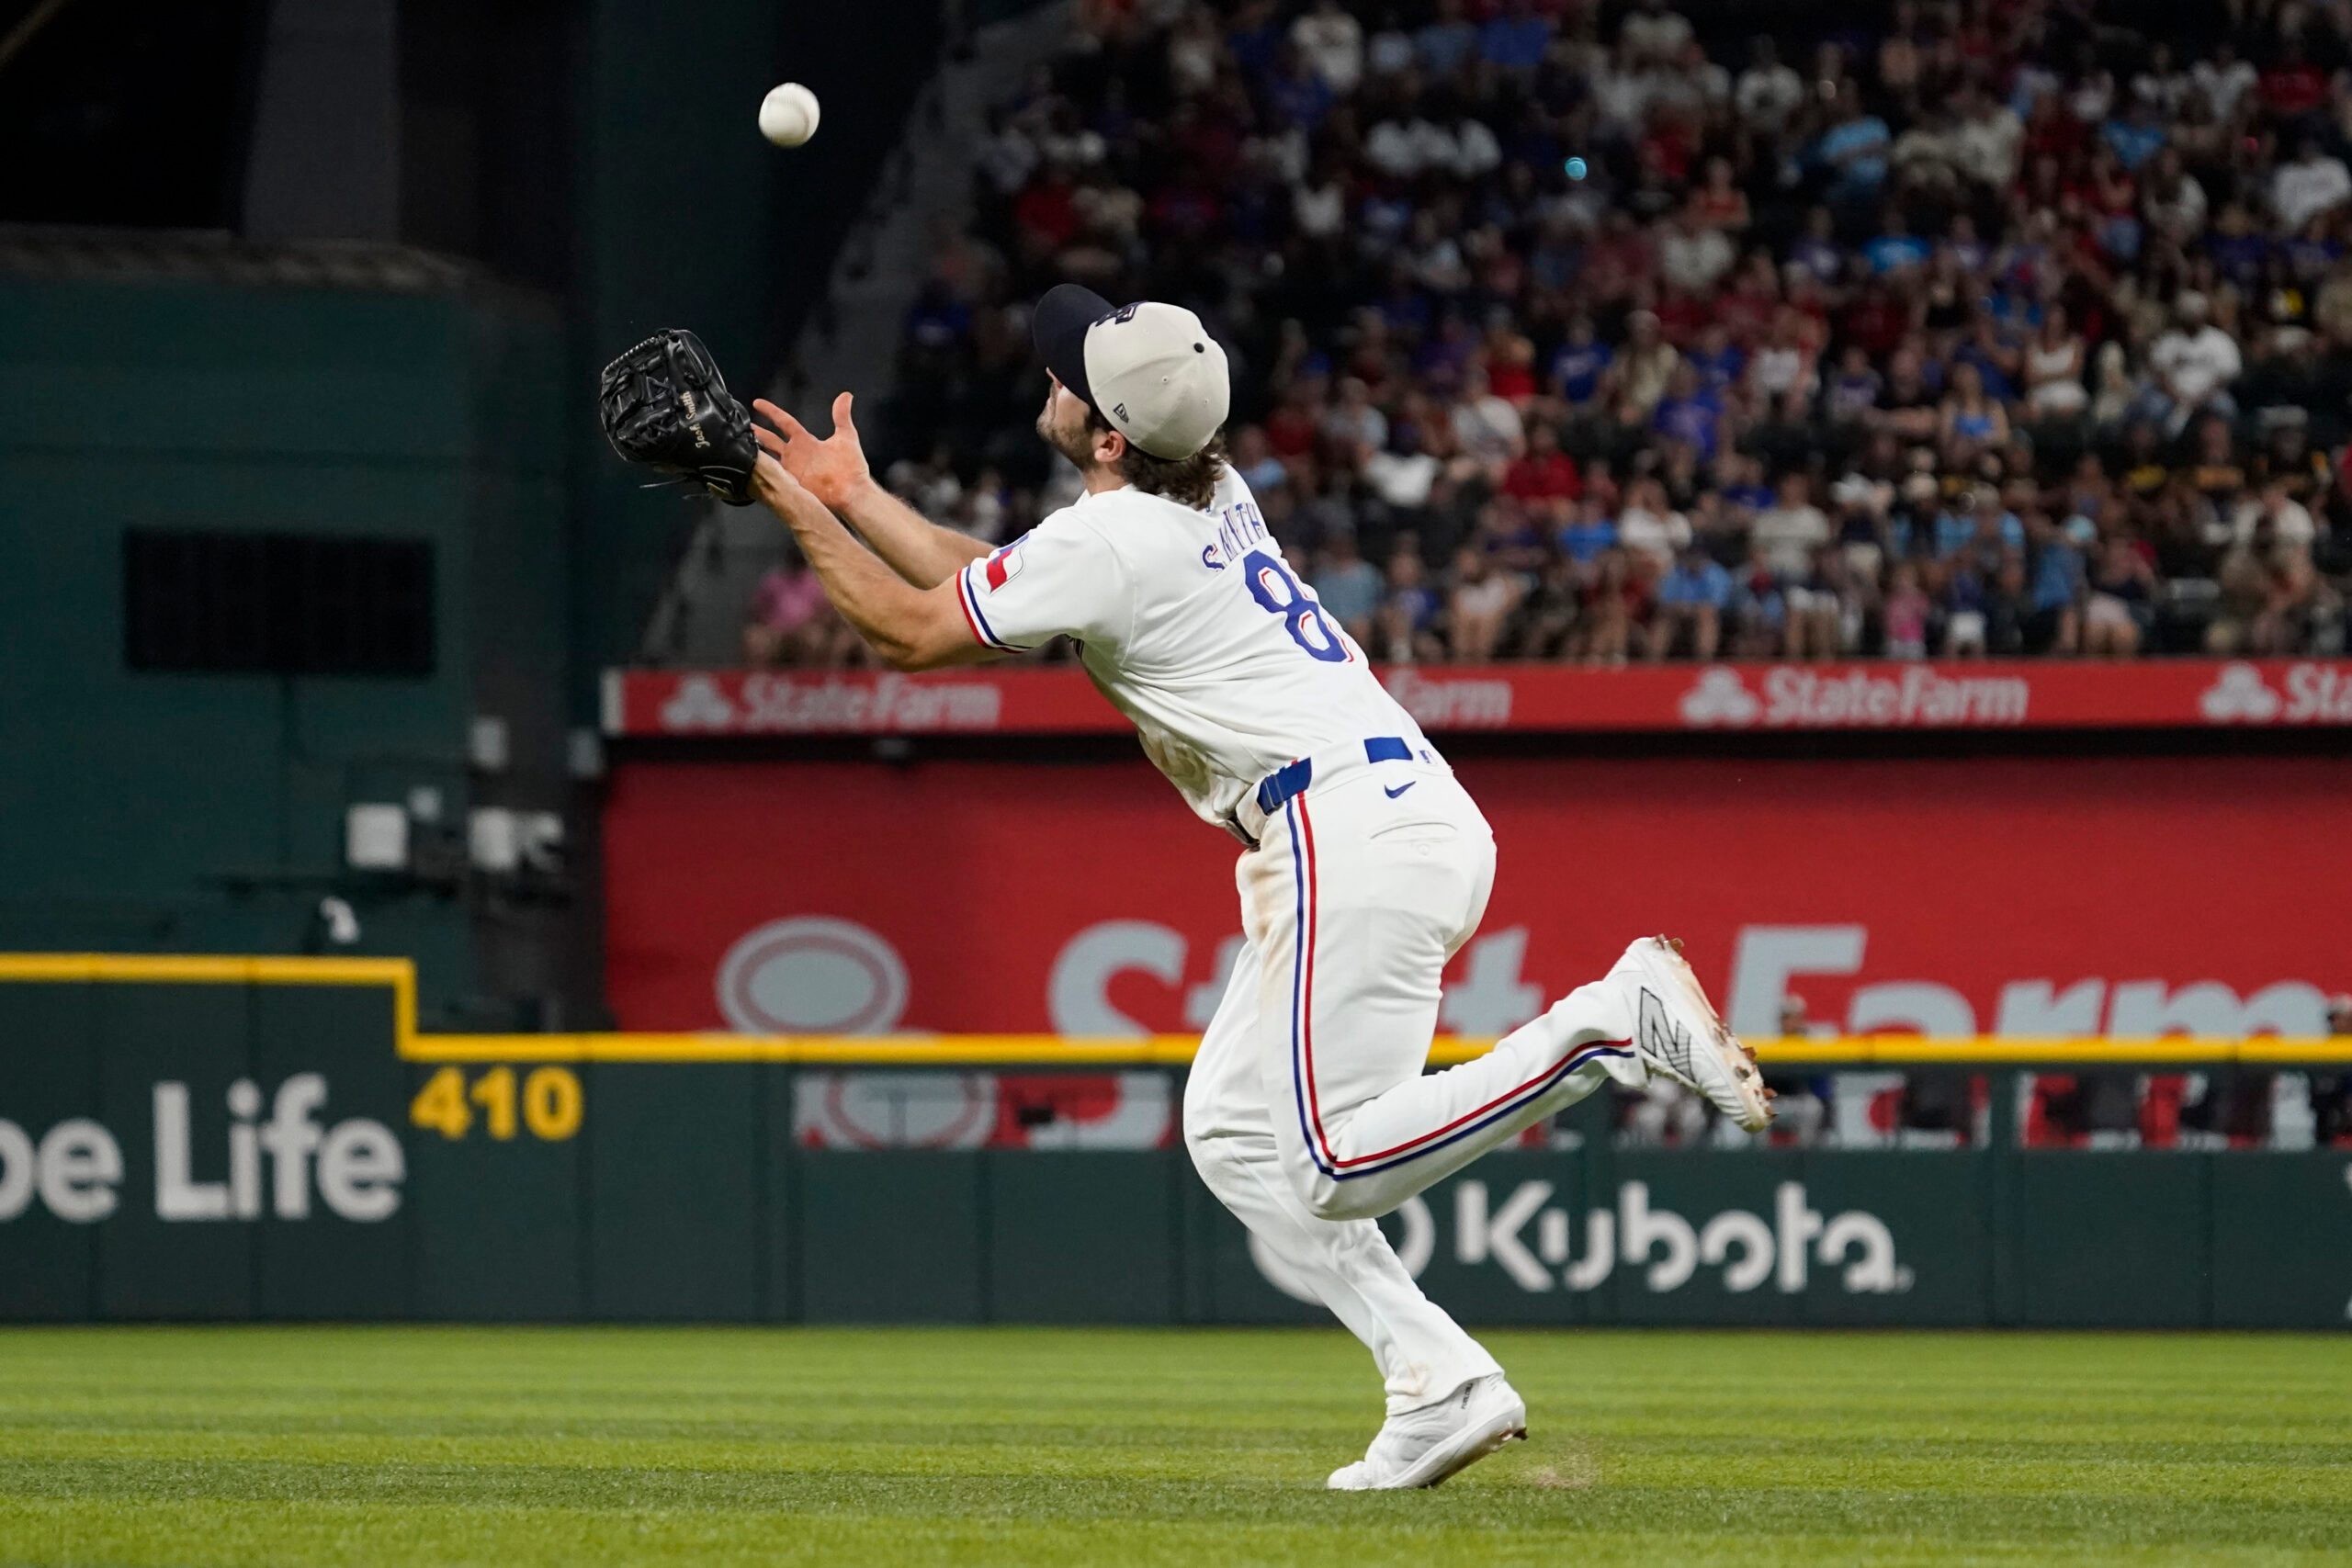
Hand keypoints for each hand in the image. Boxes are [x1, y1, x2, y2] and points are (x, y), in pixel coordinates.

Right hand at [753, 392, 871, 511]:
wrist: (852, 492)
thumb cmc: (851, 467)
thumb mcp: (846, 436)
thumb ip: (841, 416)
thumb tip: (846, 395)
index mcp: (805, 441)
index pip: (784, 422)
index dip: (771, 411)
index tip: (757, 403)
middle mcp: (795, 454)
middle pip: (770, 440)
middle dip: (756, 432)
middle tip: (741, 425)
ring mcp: (791, 469)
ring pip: (767, 456)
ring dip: (754, 450)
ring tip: (738, 442)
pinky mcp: (790, 483)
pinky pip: (772, 474)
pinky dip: (761, 469)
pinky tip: (748, 463)